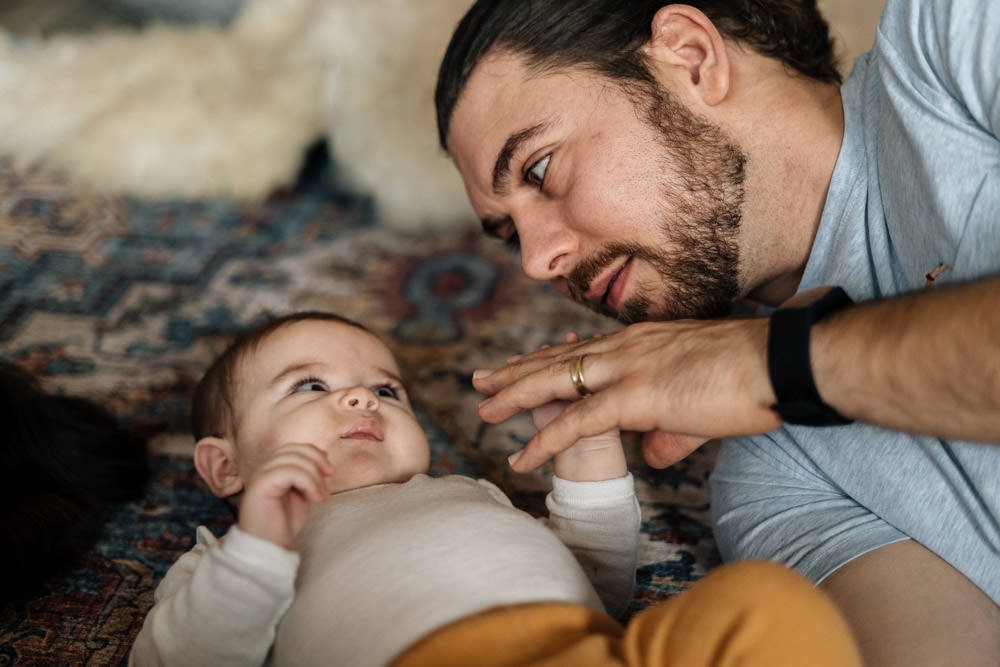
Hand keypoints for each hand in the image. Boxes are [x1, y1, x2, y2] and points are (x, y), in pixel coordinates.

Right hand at [238, 442, 333, 549]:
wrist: (270, 549)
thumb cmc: (284, 525)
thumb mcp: (301, 495)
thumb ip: (307, 477)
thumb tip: (323, 461)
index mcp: (272, 470)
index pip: (293, 448)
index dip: (314, 453)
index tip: (329, 471)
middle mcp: (264, 470)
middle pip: (293, 449)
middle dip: (316, 459)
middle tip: (330, 476)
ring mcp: (260, 476)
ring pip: (292, 458)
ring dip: (314, 475)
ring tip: (321, 496)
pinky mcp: (260, 486)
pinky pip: (288, 471)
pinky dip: (308, 482)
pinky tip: (314, 499)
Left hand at [474, 319, 780, 471]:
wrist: (781, 362)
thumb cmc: (752, 377)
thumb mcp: (702, 404)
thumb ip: (671, 430)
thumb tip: (652, 453)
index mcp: (643, 342)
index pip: (583, 350)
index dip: (548, 360)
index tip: (521, 365)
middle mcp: (627, 348)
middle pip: (557, 359)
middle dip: (516, 371)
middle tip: (482, 379)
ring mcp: (629, 368)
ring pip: (555, 382)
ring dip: (515, 397)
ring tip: (483, 409)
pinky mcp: (637, 396)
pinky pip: (577, 423)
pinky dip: (545, 441)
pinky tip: (522, 457)